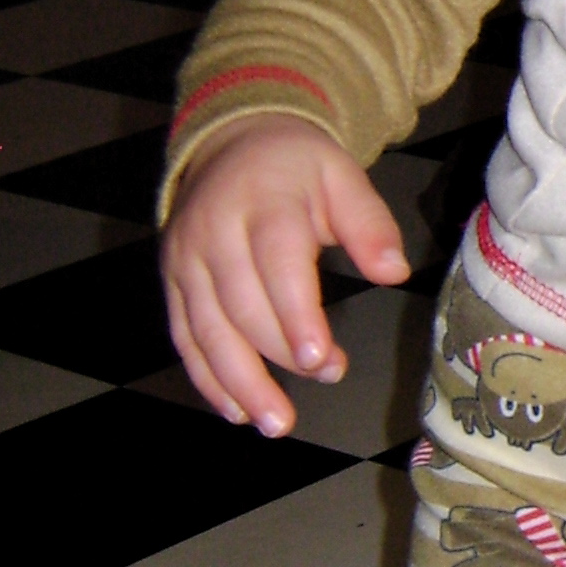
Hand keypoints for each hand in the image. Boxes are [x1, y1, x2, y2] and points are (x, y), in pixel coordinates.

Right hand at [160, 115, 408, 436]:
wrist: (231, 143)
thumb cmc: (298, 169)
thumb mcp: (343, 178)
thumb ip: (370, 224)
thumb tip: (393, 271)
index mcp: (263, 200)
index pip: (276, 263)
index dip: (295, 316)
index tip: (319, 359)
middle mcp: (213, 230)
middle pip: (241, 304)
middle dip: (281, 352)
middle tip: (327, 375)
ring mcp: (185, 258)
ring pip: (206, 329)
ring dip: (239, 382)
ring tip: (276, 423)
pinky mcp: (172, 281)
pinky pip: (184, 336)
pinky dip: (207, 378)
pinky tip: (237, 411)